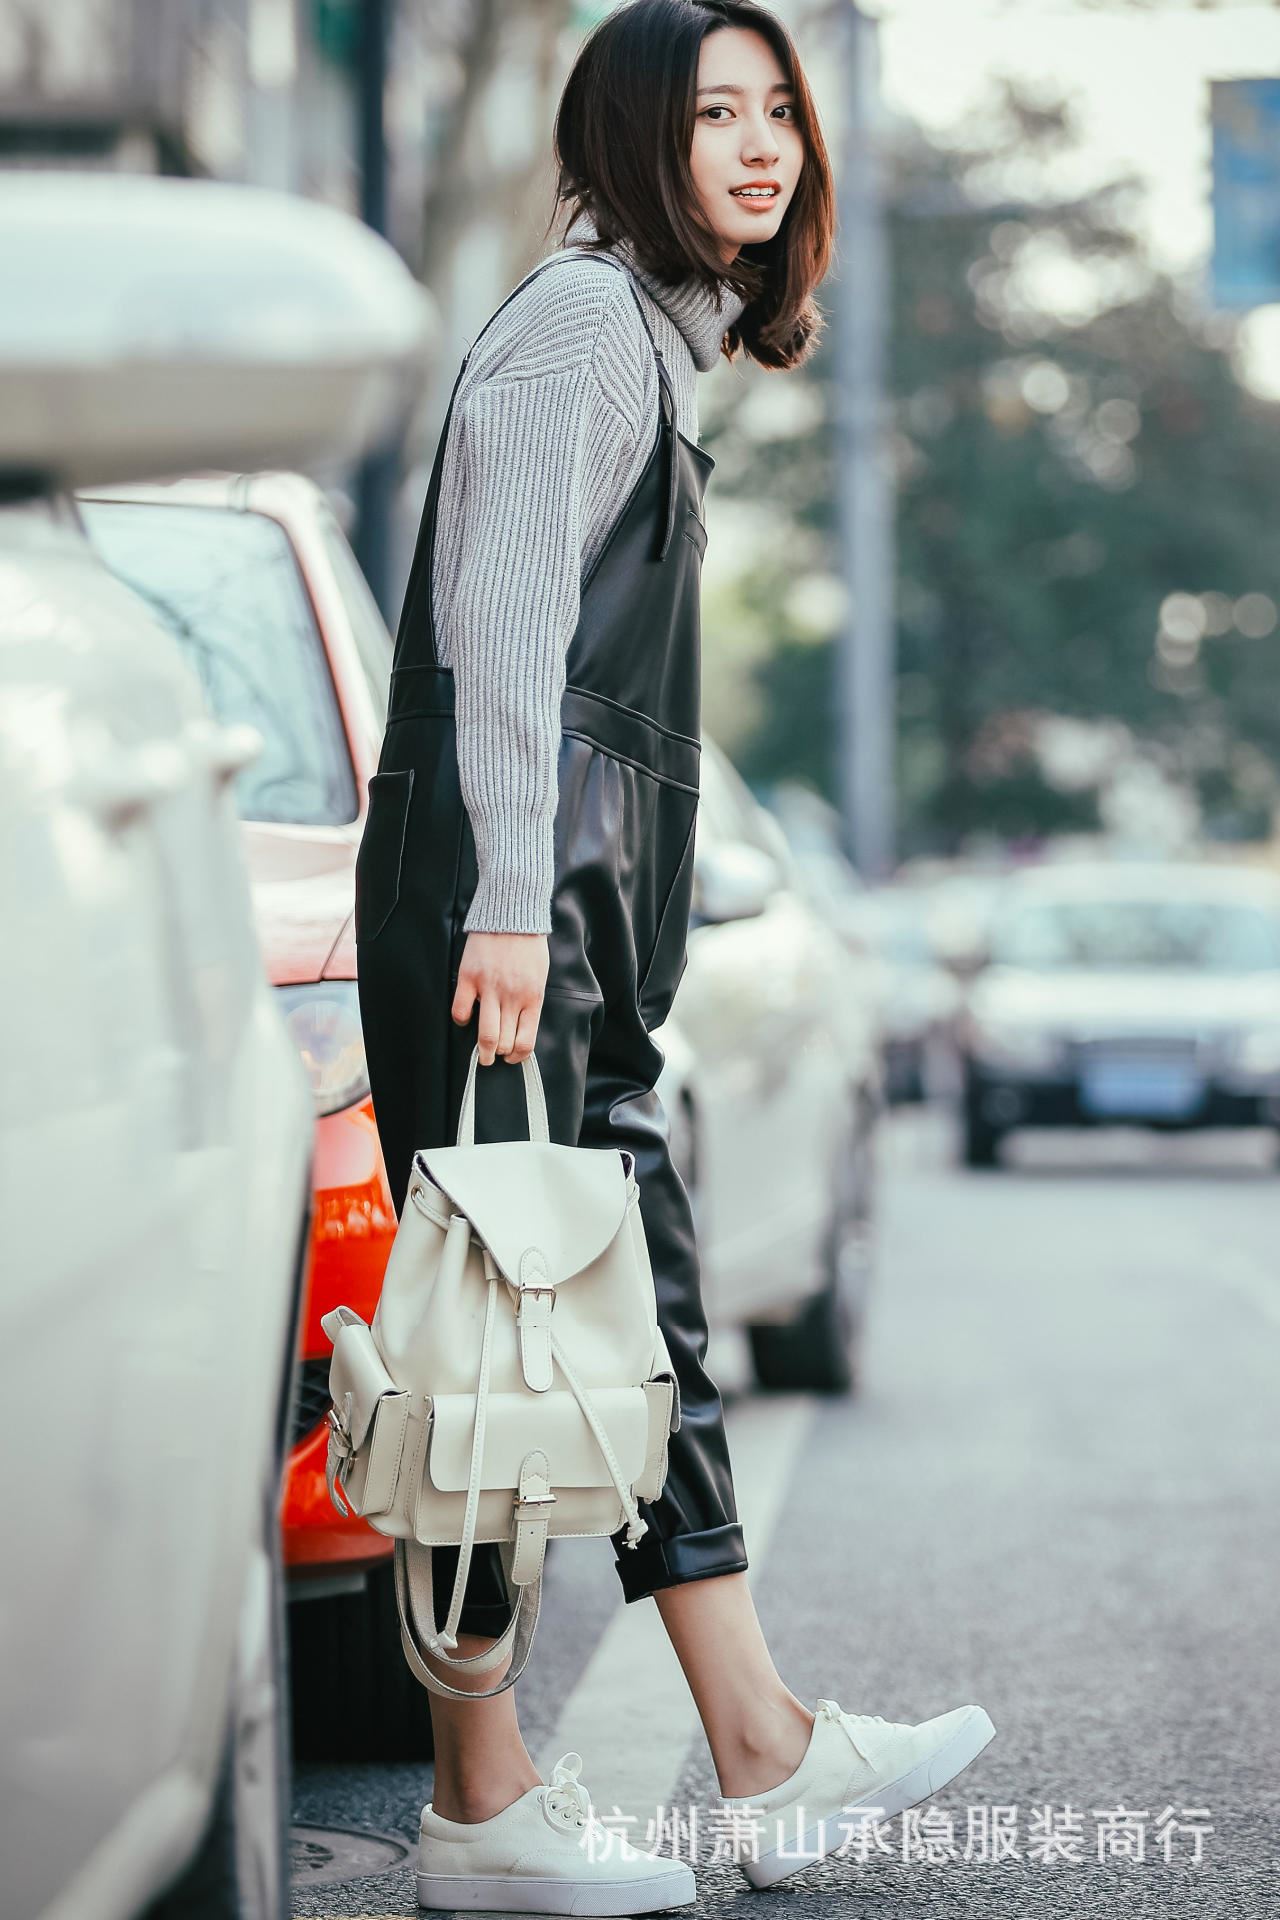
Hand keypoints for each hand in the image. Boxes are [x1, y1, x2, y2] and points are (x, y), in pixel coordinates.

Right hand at [451, 931, 549, 1065]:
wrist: (512, 915)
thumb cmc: (529, 946)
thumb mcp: (539, 976)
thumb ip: (531, 1001)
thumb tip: (521, 1026)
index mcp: (533, 998)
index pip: (526, 1041)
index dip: (518, 1056)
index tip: (512, 1058)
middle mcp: (512, 997)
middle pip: (504, 1042)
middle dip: (498, 1055)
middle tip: (492, 1056)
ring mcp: (490, 988)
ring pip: (485, 1034)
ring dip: (482, 1050)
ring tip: (480, 1053)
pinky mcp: (469, 978)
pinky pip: (461, 1010)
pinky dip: (461, 1020)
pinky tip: (465, 1017)